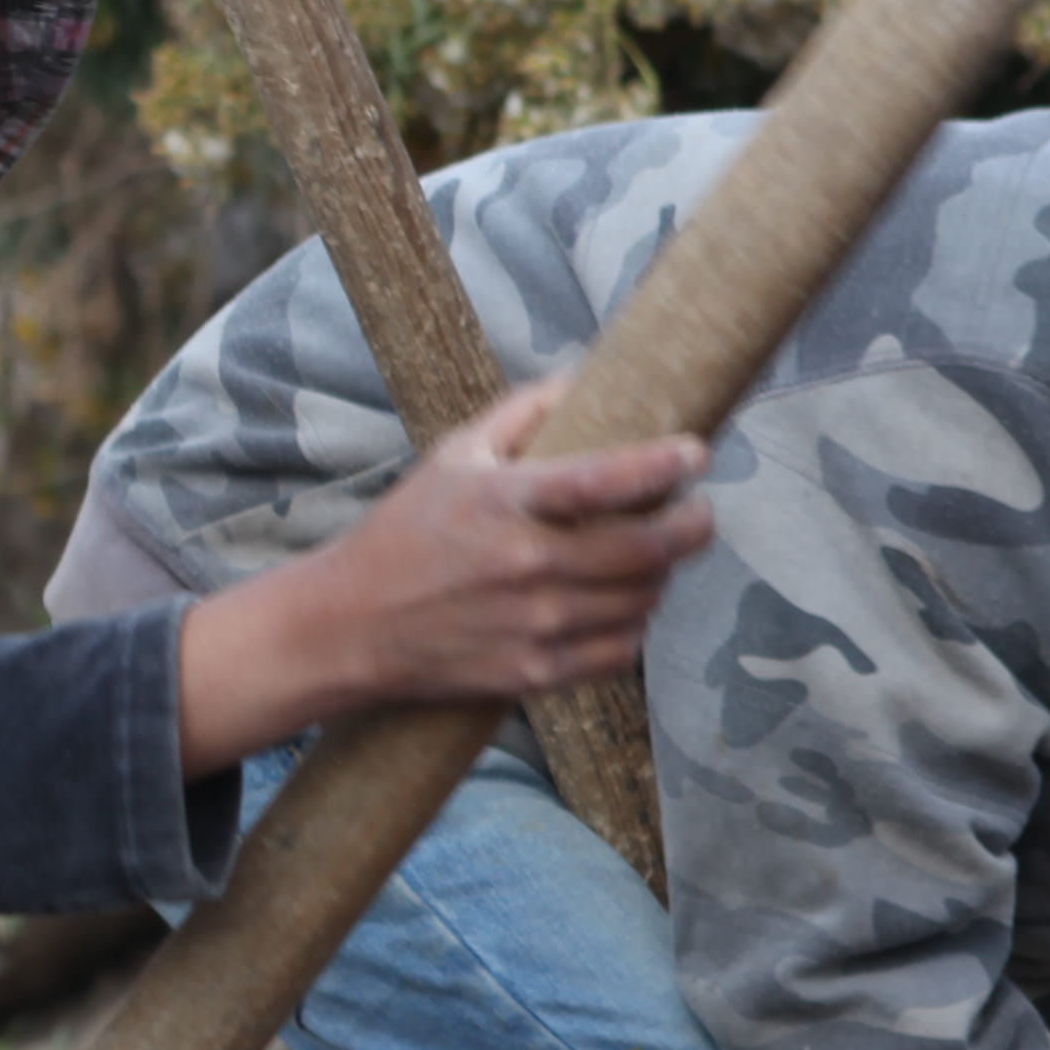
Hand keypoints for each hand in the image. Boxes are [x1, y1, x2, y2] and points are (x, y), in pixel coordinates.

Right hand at [177, 378, 717, 765]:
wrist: (350, 626)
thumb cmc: (406, 532)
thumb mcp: (452, 456)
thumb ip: (521, 412)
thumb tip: (584, 377)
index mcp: (503, 503)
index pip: (604, 480)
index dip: (662, 465)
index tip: (696, 453)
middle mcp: (524, 566)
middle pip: (646, 548)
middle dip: (692, 525)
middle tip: (699, 511)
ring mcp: (534, 625)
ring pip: (642, 599)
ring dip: (662, 574)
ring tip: (655, 554)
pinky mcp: (536, 672)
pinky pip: (620, 649)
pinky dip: (636, 623)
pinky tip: (624, 603)